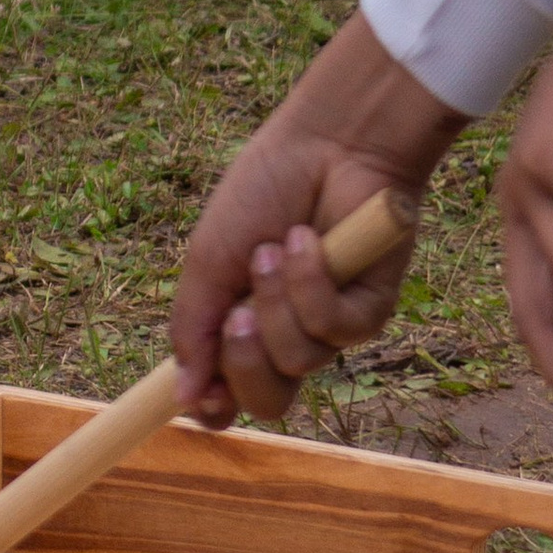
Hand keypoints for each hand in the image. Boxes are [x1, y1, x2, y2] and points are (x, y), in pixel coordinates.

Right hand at [171, 13, 466, 425]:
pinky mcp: (370, 308)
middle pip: (267, 401)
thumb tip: (182, 397)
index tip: (201, 395)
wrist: (325, 144)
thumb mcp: (207, 265)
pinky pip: (335, 329)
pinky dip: (313, 285)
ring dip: (276, 304)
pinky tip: (308, 242)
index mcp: (242, 329)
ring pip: (298, 362)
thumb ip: (193, 332)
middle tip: (235, 315)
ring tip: (273, 250)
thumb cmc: (262, 194)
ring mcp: (330, 325)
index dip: (216, 407)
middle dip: (243, 362)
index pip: (231, 398)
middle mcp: (287, 335)